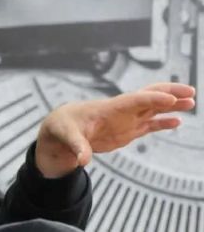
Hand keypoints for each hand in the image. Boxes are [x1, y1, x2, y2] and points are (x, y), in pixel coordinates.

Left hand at [35, 83, 195, 177]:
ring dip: (171, 105)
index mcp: (108, 108)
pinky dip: (163, 122)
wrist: (60, 129)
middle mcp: (120, 111)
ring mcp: (125, 119)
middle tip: (191, 91)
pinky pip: (149, 124)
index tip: (170, 99)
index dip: (152, 98)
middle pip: (149, 97)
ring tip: (192, 102)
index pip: (134, 99)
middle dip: (169, 92)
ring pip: (153, 108)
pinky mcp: (126, 130)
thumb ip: (77, 147)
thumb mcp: (66, 136)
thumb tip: (82, 160)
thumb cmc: (61, 127)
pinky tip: (177, 121)